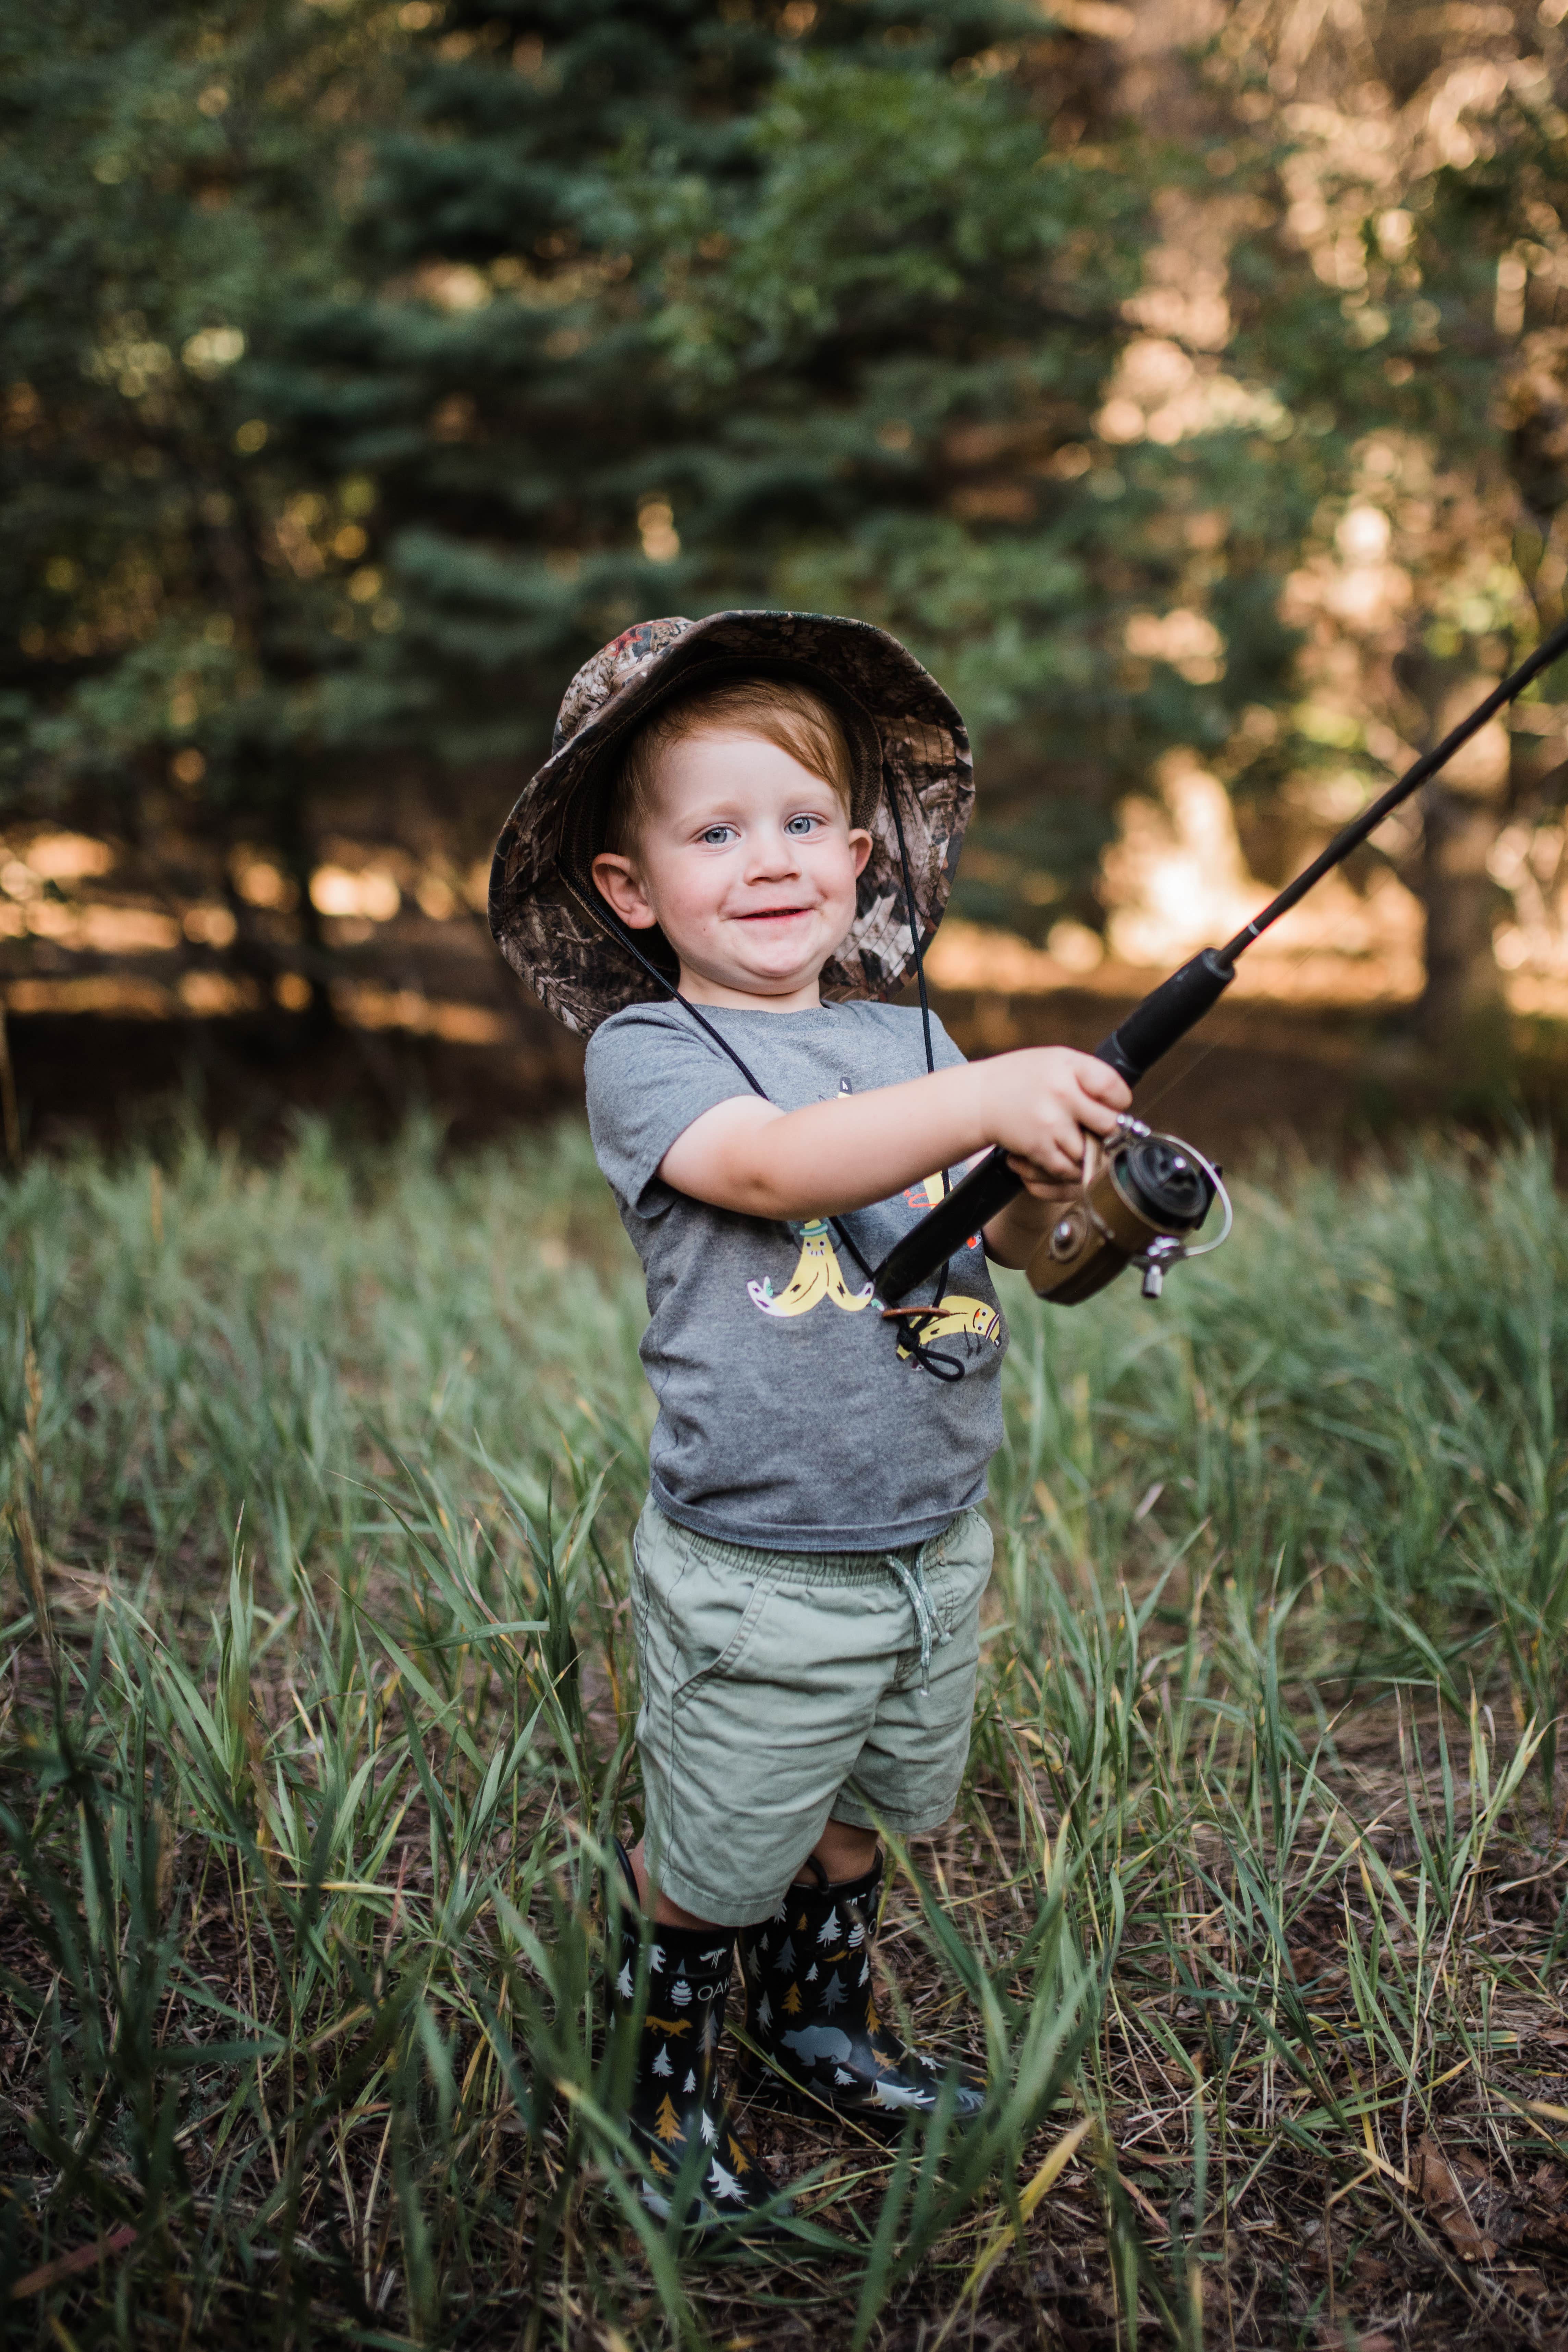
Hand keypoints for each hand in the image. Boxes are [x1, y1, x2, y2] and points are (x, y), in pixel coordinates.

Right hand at [976, 1047, 1130, 1196]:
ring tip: (1074, 1142)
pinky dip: (1067, 1168)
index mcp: (1069, 1066)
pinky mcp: (1038, 1147)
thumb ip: (1089, 1079)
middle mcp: (1062, 1092)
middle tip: (1098, 1131)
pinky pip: (1068, 1169)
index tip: (1109, 1107)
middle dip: (1107, 1133)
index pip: (1114, 1089)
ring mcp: (1050, 1122)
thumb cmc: (1023, 1079)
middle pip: (1110, 1126)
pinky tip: (1059, 1154)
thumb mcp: (1057, 1061)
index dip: (1118, 1103)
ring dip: (1087, 1154)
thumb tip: (1121, 1107)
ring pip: (1090, 1152)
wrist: (979, 1098)